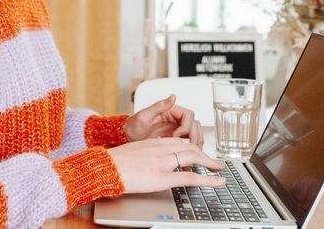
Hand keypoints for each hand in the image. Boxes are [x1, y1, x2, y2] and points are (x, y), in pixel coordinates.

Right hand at [108, 138, 226, 193]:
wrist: (103, 167)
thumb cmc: (112, 163)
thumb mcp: (131, 152)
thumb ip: (144, 154)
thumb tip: (150, 161)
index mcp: (153, 143)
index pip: (178, 142)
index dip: (191, 148)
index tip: (197, 153)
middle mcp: (161, 149)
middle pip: (190, 147)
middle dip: (205, 155)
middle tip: (215, 162)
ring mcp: (163, 162)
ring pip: (194, 157)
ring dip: (210, 163)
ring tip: (220, 169)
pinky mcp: (163, 177)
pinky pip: (190, 177)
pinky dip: (208, 180)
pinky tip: (218, 182)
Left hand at [124, 94, 203, 147]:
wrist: (128, 139)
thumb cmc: (133, 128)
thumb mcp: (143, 116)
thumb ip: (158, 106)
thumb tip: (172, 97)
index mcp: (170, 110)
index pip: (188, 115)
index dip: (185, 127)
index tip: (175, 136)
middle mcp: (176, 118)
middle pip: (195, 124)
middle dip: (194, 136)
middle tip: (188, 148)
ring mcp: (177, 128)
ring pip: (195, 132)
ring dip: (196, 142)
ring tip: (189, 153)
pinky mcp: (176, 137)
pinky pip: (190, 140)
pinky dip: (192, 147)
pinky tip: (187, 155)